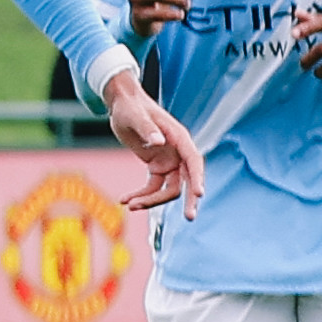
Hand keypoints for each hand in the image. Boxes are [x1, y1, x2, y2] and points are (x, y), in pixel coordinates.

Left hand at [103, 70, 206, 206]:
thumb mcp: (135, 116)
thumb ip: (147, 128)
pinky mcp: (156, 166)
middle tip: (190, 218)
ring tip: (131, 206)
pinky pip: (152, 187)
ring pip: (168, 189)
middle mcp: (177, 152)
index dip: (198, 178)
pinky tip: (125, 200)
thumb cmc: (130, 106)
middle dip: (188, 200)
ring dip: (152, 200)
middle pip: (188, 180)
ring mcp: (168, 161)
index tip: (200, 194)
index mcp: (179, 138)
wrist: (121, 103)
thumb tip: (158, 141)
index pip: (193, 161)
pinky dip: (141, 195)